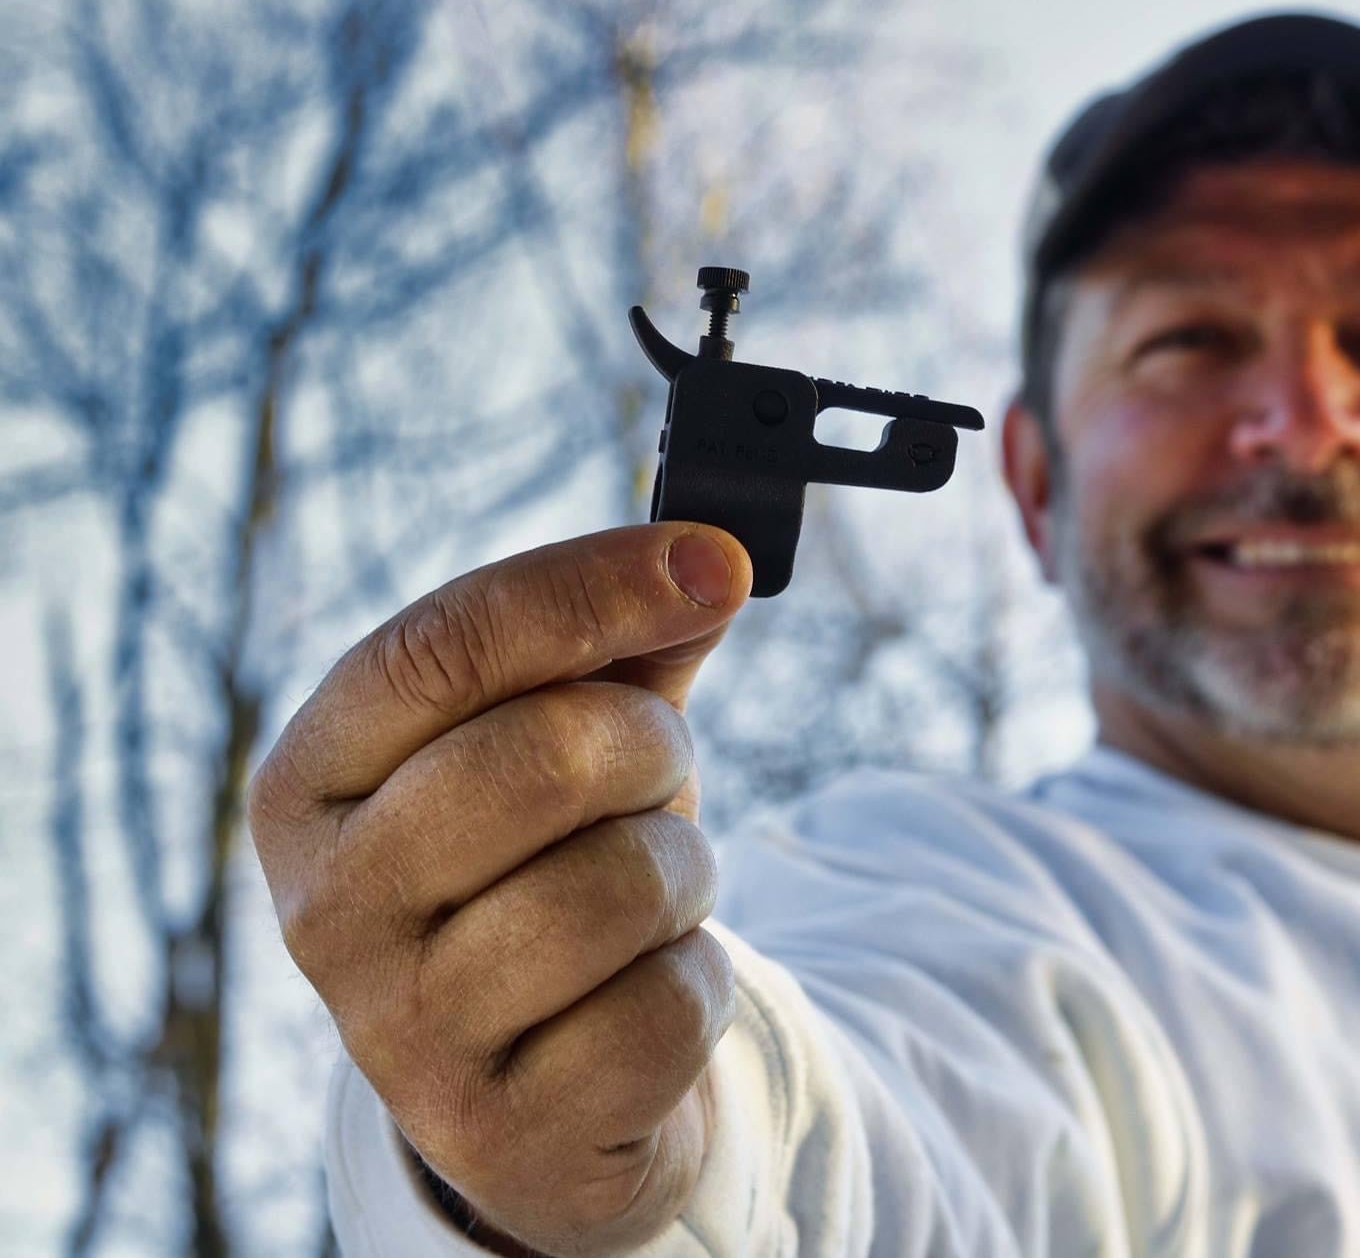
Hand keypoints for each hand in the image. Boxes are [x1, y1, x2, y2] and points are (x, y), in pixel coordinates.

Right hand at [248, 523, 751, 1255]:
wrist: (542, 1091)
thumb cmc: (544, 874)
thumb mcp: (558, 746)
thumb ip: (622, 644)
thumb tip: (711, 561)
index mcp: (311, 784)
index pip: (442, 644)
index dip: (592, 587)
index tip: (715, 562)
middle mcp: (326, 908)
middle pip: (544, 757)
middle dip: (651, 750)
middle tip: (657, 776)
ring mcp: (402, 1035)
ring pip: (621, 886)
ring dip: (684, 872)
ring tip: (650, 894)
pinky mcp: (497, 1132)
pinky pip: (667, 1008)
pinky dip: (696, 983)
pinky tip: (646, 994)